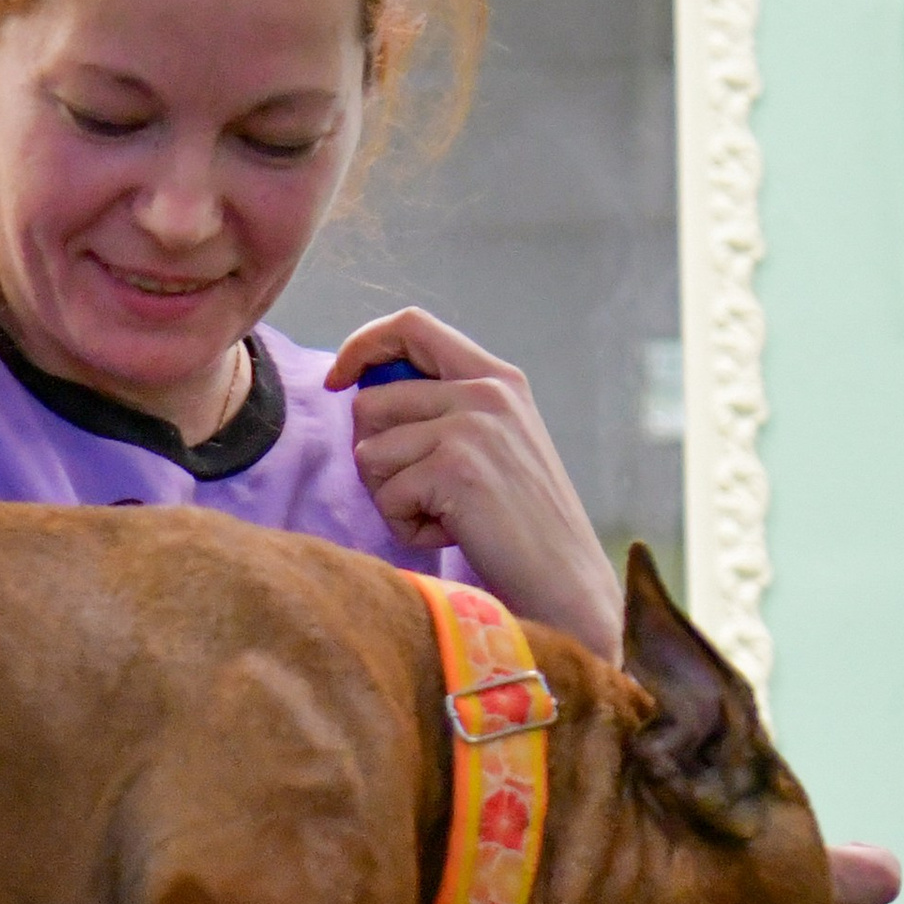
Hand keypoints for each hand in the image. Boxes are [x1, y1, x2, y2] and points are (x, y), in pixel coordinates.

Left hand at [327, 308, 621, 658]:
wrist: (565, 578)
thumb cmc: (521, 523)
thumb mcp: (496, 444)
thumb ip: (447, 410)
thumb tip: (364, 398)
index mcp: (496, 377)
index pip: (412, 326)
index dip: (362, 347)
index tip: (337, 382)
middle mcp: (484, 391)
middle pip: (371, 401)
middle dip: (373, 457)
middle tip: (414, 494)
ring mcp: (471, 427)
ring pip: (369, 452)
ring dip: (390, 497)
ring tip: (440, 515)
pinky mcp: (455, 469)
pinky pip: (387, 496)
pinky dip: (406, 527)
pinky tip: (447, 535)